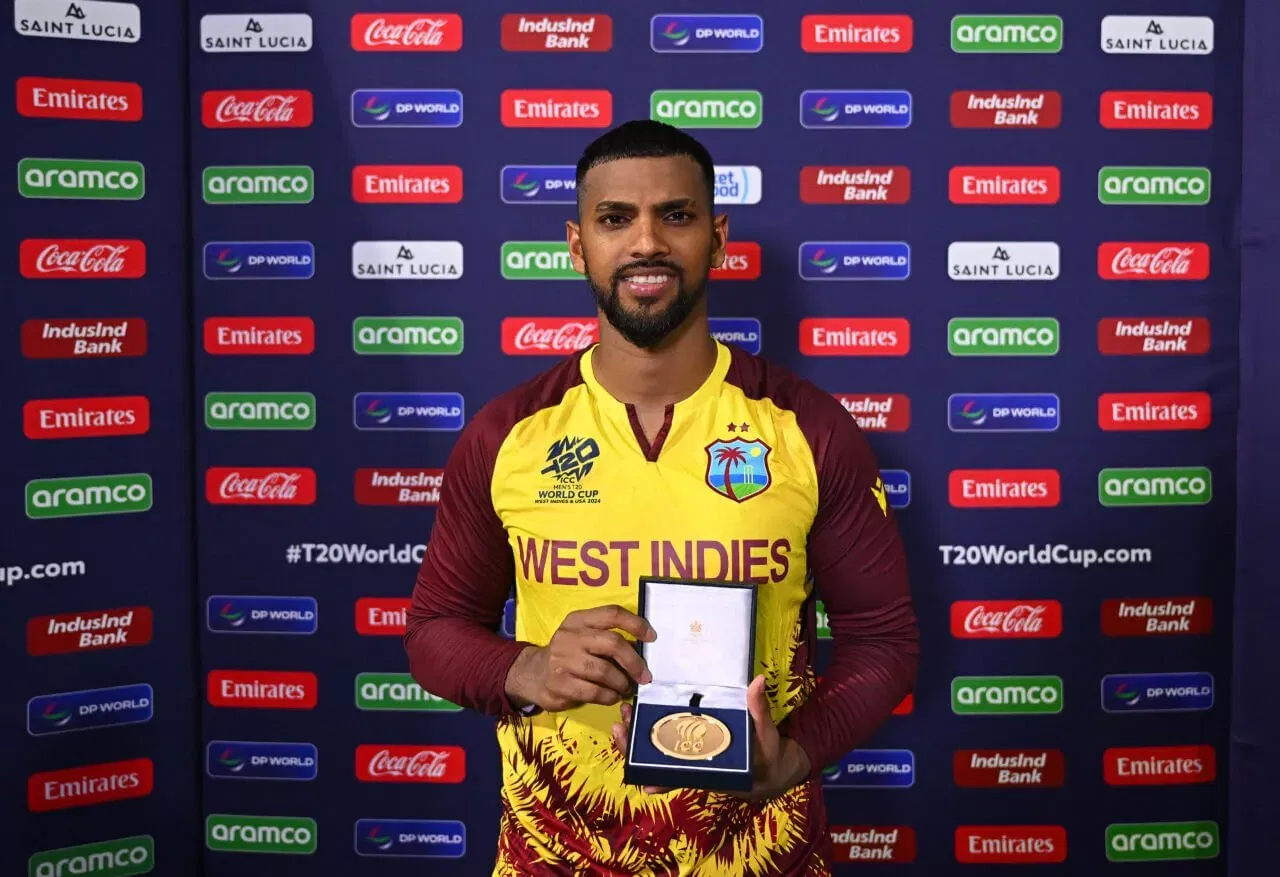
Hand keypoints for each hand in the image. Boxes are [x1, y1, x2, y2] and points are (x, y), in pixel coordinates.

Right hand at [505, 605, 654, 711]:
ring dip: (622, 682)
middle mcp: (570, 636)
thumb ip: (606, 637)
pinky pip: (594, 691)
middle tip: (644, 675)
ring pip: (604, 671)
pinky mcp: (559, 684)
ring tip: (626, 687)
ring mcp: (562, 660)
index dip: (636, 624)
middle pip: (612, 643)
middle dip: (634, 661)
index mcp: (579, 620)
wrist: (533, 674)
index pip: (612, 613)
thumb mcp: (582, 636)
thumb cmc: (568, 654)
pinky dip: (609, 696)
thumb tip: (642, 649)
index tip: (651, 637)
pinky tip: (613, 696)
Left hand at [611, 675, 811, 799]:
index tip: (645, 781)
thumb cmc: (767, 754)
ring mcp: (689, 757)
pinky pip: (663, 745)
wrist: (768, 768)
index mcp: (714, 770)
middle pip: (661, 764)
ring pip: (657, 754)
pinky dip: (648, 733)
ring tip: (623, 718)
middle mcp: (696, 766)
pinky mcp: (688, 748)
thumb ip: (759, 709)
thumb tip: (757, 681)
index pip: (684, 777)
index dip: (663, 780)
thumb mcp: (766, 733)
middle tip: (622, 727)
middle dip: (638, 751)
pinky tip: (634, 719)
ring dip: (637, 740)